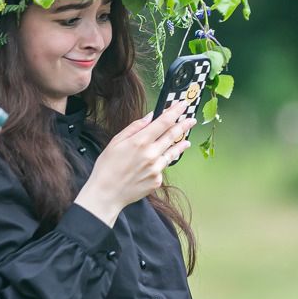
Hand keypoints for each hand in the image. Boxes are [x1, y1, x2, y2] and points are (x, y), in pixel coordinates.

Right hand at [75, 100, 194, 225]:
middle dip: (183, 125)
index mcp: (140, 141)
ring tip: (187, 140)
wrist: (106, 194)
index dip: (175, 112)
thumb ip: (135, 127)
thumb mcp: (116, 141)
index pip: (163, 122)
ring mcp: (156, 169)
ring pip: (172, 152)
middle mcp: (151, 154)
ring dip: (180, 144)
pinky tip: (159, 161)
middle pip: (172, 135)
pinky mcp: (157, 180)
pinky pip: (162, 167)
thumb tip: (150, 117)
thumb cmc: (107, 167)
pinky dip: (162, 162)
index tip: (183, 104)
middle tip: (191, 119)